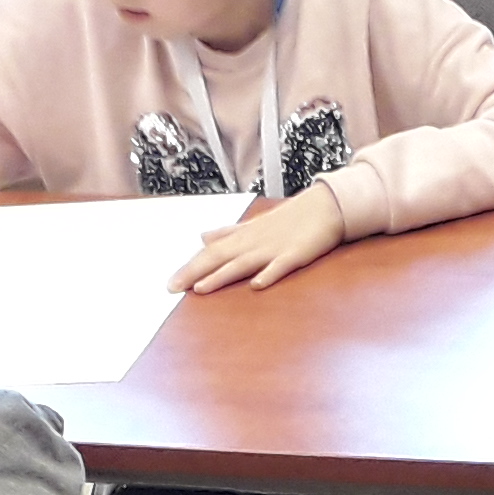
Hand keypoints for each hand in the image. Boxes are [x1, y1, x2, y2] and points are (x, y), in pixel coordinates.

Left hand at [169, 181, 347, 294]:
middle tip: (173, 288)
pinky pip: (281, 266)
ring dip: (222, 275)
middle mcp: (254, 243)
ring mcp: (274, 249)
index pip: (210, 253)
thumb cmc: (288, 219)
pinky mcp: (296, 254)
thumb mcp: (253, 225)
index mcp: (243, 237)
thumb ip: (228, 233)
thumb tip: (203, 237)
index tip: (170, 283)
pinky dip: (269, 274)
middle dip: (195, 273)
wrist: (323, 207)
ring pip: (243, 263)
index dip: (190, 267)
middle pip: (219, 258)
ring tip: (201, 287)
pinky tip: (257, 284)